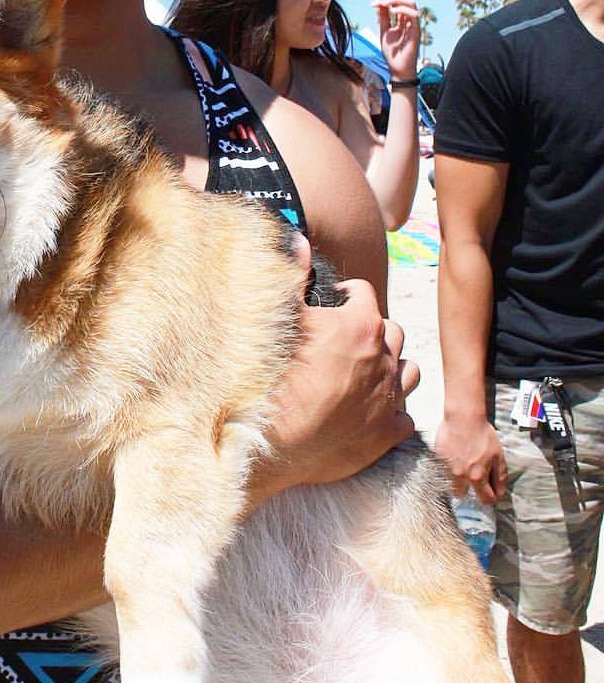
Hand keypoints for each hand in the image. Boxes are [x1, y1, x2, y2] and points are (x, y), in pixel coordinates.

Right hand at [261, 265, 417, 495]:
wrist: (274, 442)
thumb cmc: (274, 378)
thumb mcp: (280, 318)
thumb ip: (293, 276)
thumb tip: (300, 240)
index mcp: (360, 326)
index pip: (364, 294)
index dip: (349, 294)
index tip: (337, 300)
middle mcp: (383, 358)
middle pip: (391, 331)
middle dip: (374, 329)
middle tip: (350, 338)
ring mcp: (388, 397)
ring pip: (409, 370)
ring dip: (393, 365)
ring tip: (371, 370)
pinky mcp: (387, 433)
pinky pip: (404, 416)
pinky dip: (392, 410)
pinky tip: (374, 410)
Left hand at [371, 0, 419, 81]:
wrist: (398, 69)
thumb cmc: (393, 53)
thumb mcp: (384, 31)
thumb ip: (383, 18)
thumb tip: (379, 3)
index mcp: (403, 19)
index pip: (400, 0)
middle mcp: (410, 19)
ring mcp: (414, 24)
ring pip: (411, 2)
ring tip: (383, 3)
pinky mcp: (416, 31)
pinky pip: (413, 15)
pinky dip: (402, 9)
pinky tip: (391, 11)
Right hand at [434, 410, 505, 503]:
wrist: (463, 417)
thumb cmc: (482, 434)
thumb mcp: (498, 455)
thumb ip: (500, 476)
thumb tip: (499, 492)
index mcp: (477, 477)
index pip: (485, 499)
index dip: (490, 497)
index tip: (490, 492)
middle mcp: (460, 476)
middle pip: (462, 495)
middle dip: (468, 489)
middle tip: (473, 476)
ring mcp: (446, 468)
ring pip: (450, 483)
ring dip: (456, 479)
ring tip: (462, 465)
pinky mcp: (437, 459)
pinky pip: (442, 469)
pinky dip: (448, 466)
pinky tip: (455, 455)